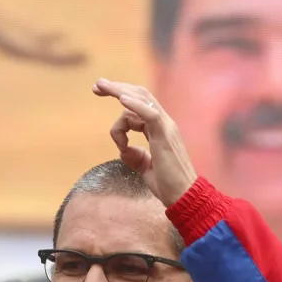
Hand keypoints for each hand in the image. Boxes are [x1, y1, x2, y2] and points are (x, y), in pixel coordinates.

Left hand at [92, 78, 197, 206]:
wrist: (184, 196)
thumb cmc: (167, 185)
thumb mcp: (145, 168)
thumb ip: (135, 157)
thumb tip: (123, 149)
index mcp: (159, 129)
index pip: (140, 105)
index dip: (121, 98)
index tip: (100, 95)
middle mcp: (164, 124)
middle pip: (140, 95)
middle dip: (117, 88)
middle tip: (97, 85)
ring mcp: (166, 128)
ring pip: (142, 100)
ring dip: (120, 92)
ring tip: (101, 87)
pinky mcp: (165, 136)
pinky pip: (150, 114)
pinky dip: (136, 105)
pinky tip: (121, 99)